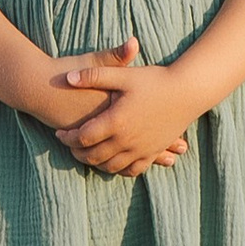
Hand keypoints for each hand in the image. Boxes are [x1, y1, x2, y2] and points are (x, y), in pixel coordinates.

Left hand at [61, 39, 201, 175]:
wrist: (185, 92)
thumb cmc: (153, 80)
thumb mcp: (122, 75)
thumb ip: (93, 76)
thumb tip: (67, 78)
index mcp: (117, 121)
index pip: (84, 137)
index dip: (68, 137)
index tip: (59, 133)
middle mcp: (128, 141)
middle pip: (94, 156)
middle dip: (78, 153)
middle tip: (68, 146)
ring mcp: (142, 150)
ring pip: (111, 167)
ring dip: (95, 163)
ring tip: (85, 154)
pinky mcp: (153, 153)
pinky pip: (132, 170)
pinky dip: (118, 169)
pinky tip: (111, 162)